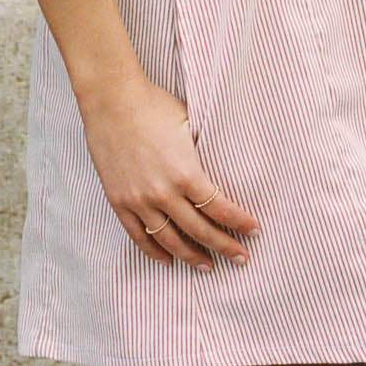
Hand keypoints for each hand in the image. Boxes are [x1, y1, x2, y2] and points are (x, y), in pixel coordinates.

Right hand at [77, 72, 260, 270]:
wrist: (112, 100)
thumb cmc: (154, 106)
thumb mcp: (190, 124)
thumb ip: (203, 150)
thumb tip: (221, 163)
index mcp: (186, 173)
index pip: (219, 208)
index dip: (240, 222)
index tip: (254, 232)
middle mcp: (163, 193)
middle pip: (200, 231)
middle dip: (225, 247)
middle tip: (241, 258)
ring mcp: (139, 200)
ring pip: (170, 240)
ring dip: (192, 256)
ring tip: (208, 265)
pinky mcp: (119, 201)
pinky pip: (139, 236)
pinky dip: (155, 251)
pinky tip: (169, 259)